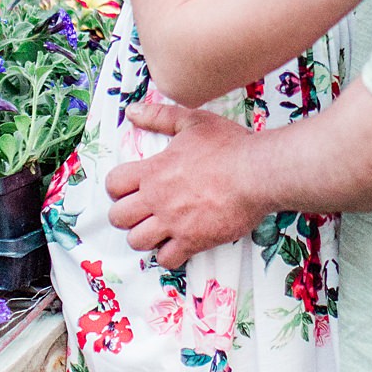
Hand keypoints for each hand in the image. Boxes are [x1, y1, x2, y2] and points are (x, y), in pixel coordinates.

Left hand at [106, 103, 268, 268]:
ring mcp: (174, 222)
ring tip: (158, 229)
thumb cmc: (229, 146)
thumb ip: (159, 116)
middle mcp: (158, 198)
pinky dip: (169, 255)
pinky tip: (179, 243)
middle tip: (142, 211)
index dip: (117, 188)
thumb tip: (133, 111)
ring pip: (137, 241)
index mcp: (154, 170)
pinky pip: (166, 260)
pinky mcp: (193, 241)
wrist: (257, 174)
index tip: (130, 189)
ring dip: (144, 236)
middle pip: (118, 217)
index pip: (114, 185)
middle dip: (126, 215)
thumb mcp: (192, 120)